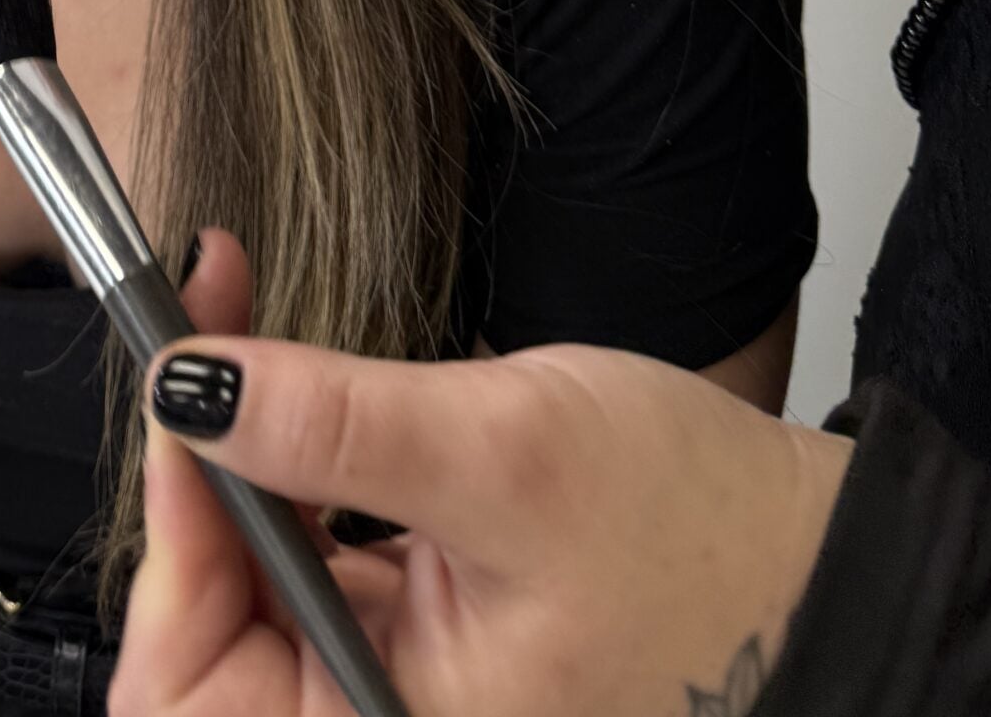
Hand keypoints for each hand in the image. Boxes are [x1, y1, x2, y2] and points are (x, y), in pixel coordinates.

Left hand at [116, 235, 851, 716]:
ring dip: (224, 454)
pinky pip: (299, 568)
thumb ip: (338, 427)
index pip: (185, 685)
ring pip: (242, 589)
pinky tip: (282, 382)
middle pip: (200, 637)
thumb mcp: (508, 455)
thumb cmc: (703, 542)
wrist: (819, 565)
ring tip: (230, 312)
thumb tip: (191, 387)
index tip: (181, 378)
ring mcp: (391, 693)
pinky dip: (278, 468)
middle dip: (187, 473)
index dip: (170, 530)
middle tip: (196, 318)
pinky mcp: (413, 643)